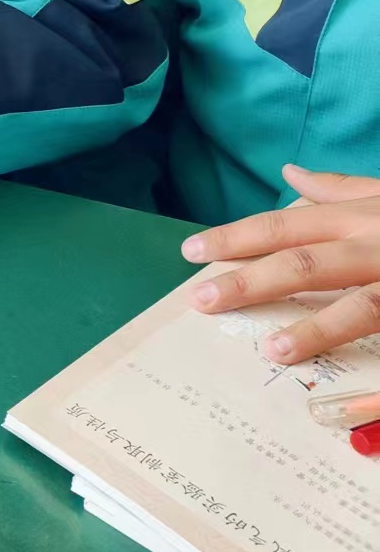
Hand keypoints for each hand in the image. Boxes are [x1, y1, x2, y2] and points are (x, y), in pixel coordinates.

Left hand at [181, 164, 379, 363]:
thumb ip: (340, 188)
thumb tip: (290, 173)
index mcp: (361, 217)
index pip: (287, 226)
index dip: (237, 238)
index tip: (190, 251)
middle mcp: (377, 245)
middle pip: (307, 262)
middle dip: (250, 281)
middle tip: (201, 299)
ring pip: (360, 305)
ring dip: (315, 327)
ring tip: (273, 349)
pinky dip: (364, 357)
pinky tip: (340, 378)